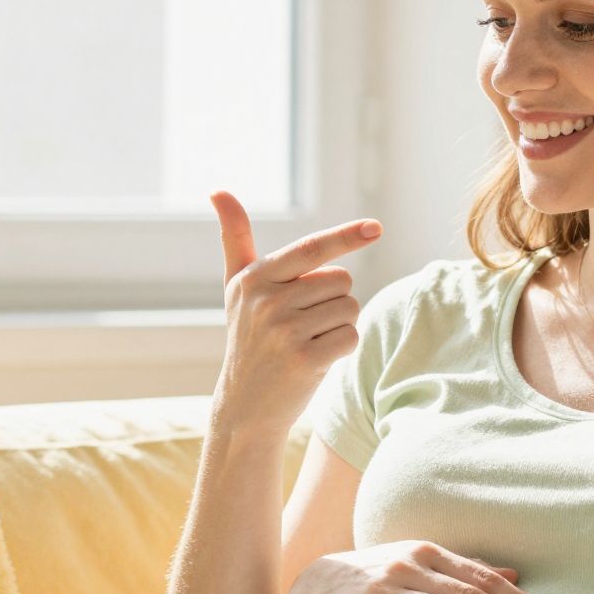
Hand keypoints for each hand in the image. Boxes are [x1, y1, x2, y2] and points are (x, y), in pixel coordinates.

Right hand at [207, 190, 382, 437]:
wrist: (245, 405)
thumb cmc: (248, 338)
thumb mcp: (237, 288)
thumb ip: (234, 238)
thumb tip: (217, 188)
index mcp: (256, 278)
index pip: (311, 249)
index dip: (346, 236)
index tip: (376, 227)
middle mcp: (267, 301)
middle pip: (341, 280)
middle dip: (333, 300)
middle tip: (304, 324)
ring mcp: (284, 331)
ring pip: (349, 308)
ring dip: (339, 324)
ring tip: (309, 341)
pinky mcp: (303, 360)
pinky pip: (351, 337)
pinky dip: (342, 347)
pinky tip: (317, 359)